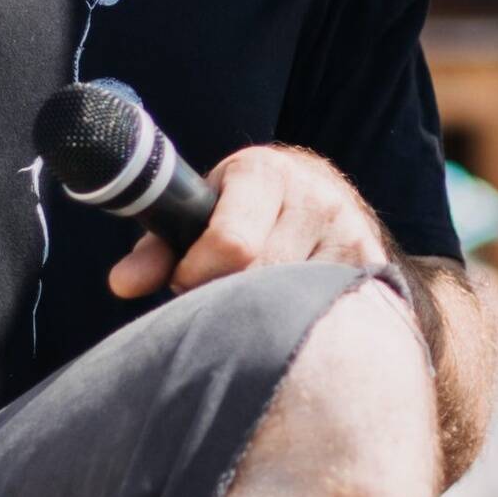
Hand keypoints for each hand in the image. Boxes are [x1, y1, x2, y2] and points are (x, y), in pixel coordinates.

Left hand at [109, 142, 388, 300]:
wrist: (330, 204)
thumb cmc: (248, 212)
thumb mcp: (203, 212)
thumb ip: (159, 248)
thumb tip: (122, 285)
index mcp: (266, 172)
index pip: (230, 245)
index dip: (198, 275)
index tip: (189, 282)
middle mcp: (318, 199)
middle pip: (259, 282)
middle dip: (230, 297)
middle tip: (223, 293)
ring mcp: (352, 235)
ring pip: (294, 305)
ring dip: (267, 314)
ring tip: (259, 300)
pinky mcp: (375, 270)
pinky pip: (329, 317)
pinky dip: (303, 324)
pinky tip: (292, 314)